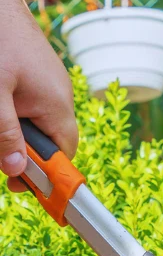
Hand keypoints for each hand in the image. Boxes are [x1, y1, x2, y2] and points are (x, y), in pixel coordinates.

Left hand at [0, 0, 77, 188]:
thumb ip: (5, 133)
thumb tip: (17, 171)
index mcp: (58, 104)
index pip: (63, 154)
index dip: (45, 173)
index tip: (20, 184)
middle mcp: (61, 95)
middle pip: (51, 141)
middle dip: (24, 151)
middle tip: (0, 154)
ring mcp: (50, 82)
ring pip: (38, 122)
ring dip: (15, 130)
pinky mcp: (37, 72)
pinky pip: (31, 103)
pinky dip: (14, 112)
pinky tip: (0, 104)